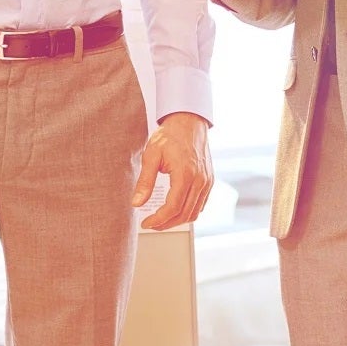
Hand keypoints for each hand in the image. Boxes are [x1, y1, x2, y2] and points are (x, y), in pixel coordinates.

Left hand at [131, 111, 213, 230]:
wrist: (188, 121)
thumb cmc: (170, 135)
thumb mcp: (152, 155)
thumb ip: (145, 181)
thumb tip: (137, 203)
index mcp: (185, 174)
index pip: (173, 208)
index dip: (158, 220)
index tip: (146, 223)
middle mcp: (200, 180)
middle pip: (185, 214)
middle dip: (166, 223)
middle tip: (152, 224)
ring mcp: (207, 181)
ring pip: (195, 212)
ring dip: (178, 220)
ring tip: (162, 220)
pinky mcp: (209, 180)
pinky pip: (201, 203)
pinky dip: (189, 211)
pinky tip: (177, 209)